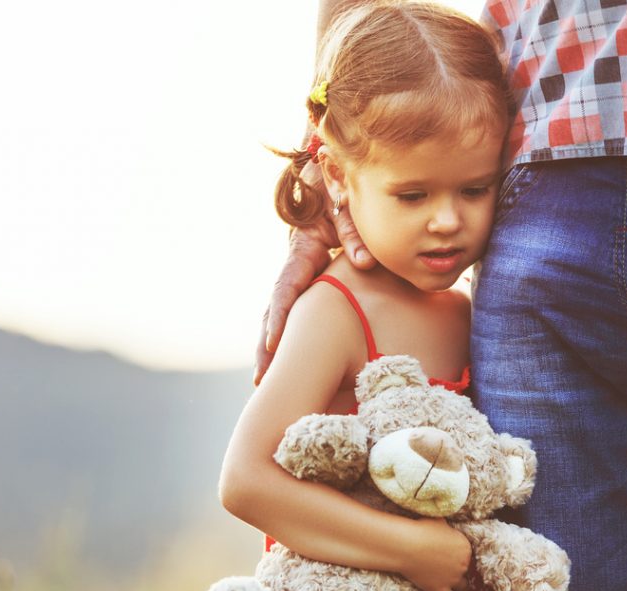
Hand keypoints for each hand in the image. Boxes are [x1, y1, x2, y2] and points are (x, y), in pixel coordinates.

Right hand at [254, 158, 375, 384]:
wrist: (324, 174)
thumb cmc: (338, 189)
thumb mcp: (346, 208)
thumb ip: (355, 234)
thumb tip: (365, 265)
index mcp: (300, 251)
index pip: (285, 290)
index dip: (280, 319)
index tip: (272, 344)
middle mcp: (293, 266)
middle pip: (274, 311)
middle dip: (265, 347)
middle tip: (261, 380)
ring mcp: (297, 274)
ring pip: (279, 314)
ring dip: (271, 346)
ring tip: (266, 380)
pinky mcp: (306, 277)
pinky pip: (293, 309)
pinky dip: (288, 333)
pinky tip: (285, 358)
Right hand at [398, 517, 471, 590]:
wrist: (407, 545)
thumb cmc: (421, 530)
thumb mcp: (438, 521)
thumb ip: (447, 526)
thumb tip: (446, 524)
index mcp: (465, 546)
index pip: (467, 554)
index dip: (458, 555)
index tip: (448, 555)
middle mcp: (463, 564)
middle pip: (466, 570)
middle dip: (457, 569)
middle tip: (444, 567)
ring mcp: (453, 578)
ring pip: (463, 587)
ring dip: (458, 586)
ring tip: (450, 584)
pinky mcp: (441, 590)